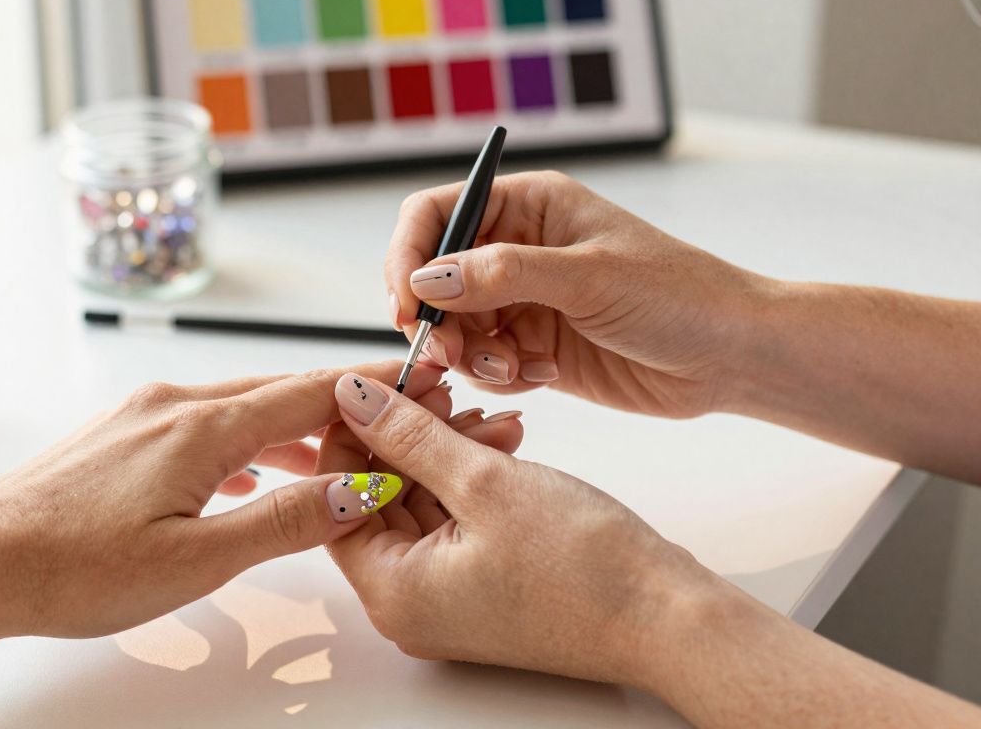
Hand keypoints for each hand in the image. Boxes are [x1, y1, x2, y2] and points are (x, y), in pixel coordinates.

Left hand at [0, 361, 513, 639]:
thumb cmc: (74, 568)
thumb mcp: (197, 561)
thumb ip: (283, 522)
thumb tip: (356, 491)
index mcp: (201, 427)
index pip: (310, 393)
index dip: (370, 389)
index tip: (417, 381)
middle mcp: (172, 403)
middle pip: (278, 393)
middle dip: (337, 407)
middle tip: (389, 417)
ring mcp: (140, 414)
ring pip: (237, 409)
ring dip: (288, 430)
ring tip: (330, 461)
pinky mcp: (118, 433)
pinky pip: (200, 423)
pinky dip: (241, 442)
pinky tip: (247, 474)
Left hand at [320, 372, 718, 685]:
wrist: (666, 618)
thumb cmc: (585, 567)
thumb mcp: (484, 481)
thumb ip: (410, 434)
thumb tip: (353, 398)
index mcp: (392, 592)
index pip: (338, 499)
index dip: (353, 434)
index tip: (376, 386)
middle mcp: (409, 605)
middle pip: (379, 499)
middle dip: (409, 436)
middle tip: (437, 386)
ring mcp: (447, 599)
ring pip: (421, 504)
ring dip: (447, 450)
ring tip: (486, 411)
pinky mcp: (482, 588)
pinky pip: (455, 521)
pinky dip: (472, 479)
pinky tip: (504, 438)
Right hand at [387, 171, 769, 416]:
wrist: (732, 356)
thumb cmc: (680, 295)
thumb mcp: (589, 276)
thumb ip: (504, 274)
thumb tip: (429, 277)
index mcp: (529, 206)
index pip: (435, 214)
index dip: (409, 256)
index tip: (408, 304)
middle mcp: (518, 249)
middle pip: (434, 278)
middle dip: (437, 320)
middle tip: (454, 354)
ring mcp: (524, 301)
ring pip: (455, 328)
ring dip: (472, 356)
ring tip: (517, 368)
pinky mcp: (533, 348)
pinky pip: (485, 365)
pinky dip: (500, 377)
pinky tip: (545, 375)